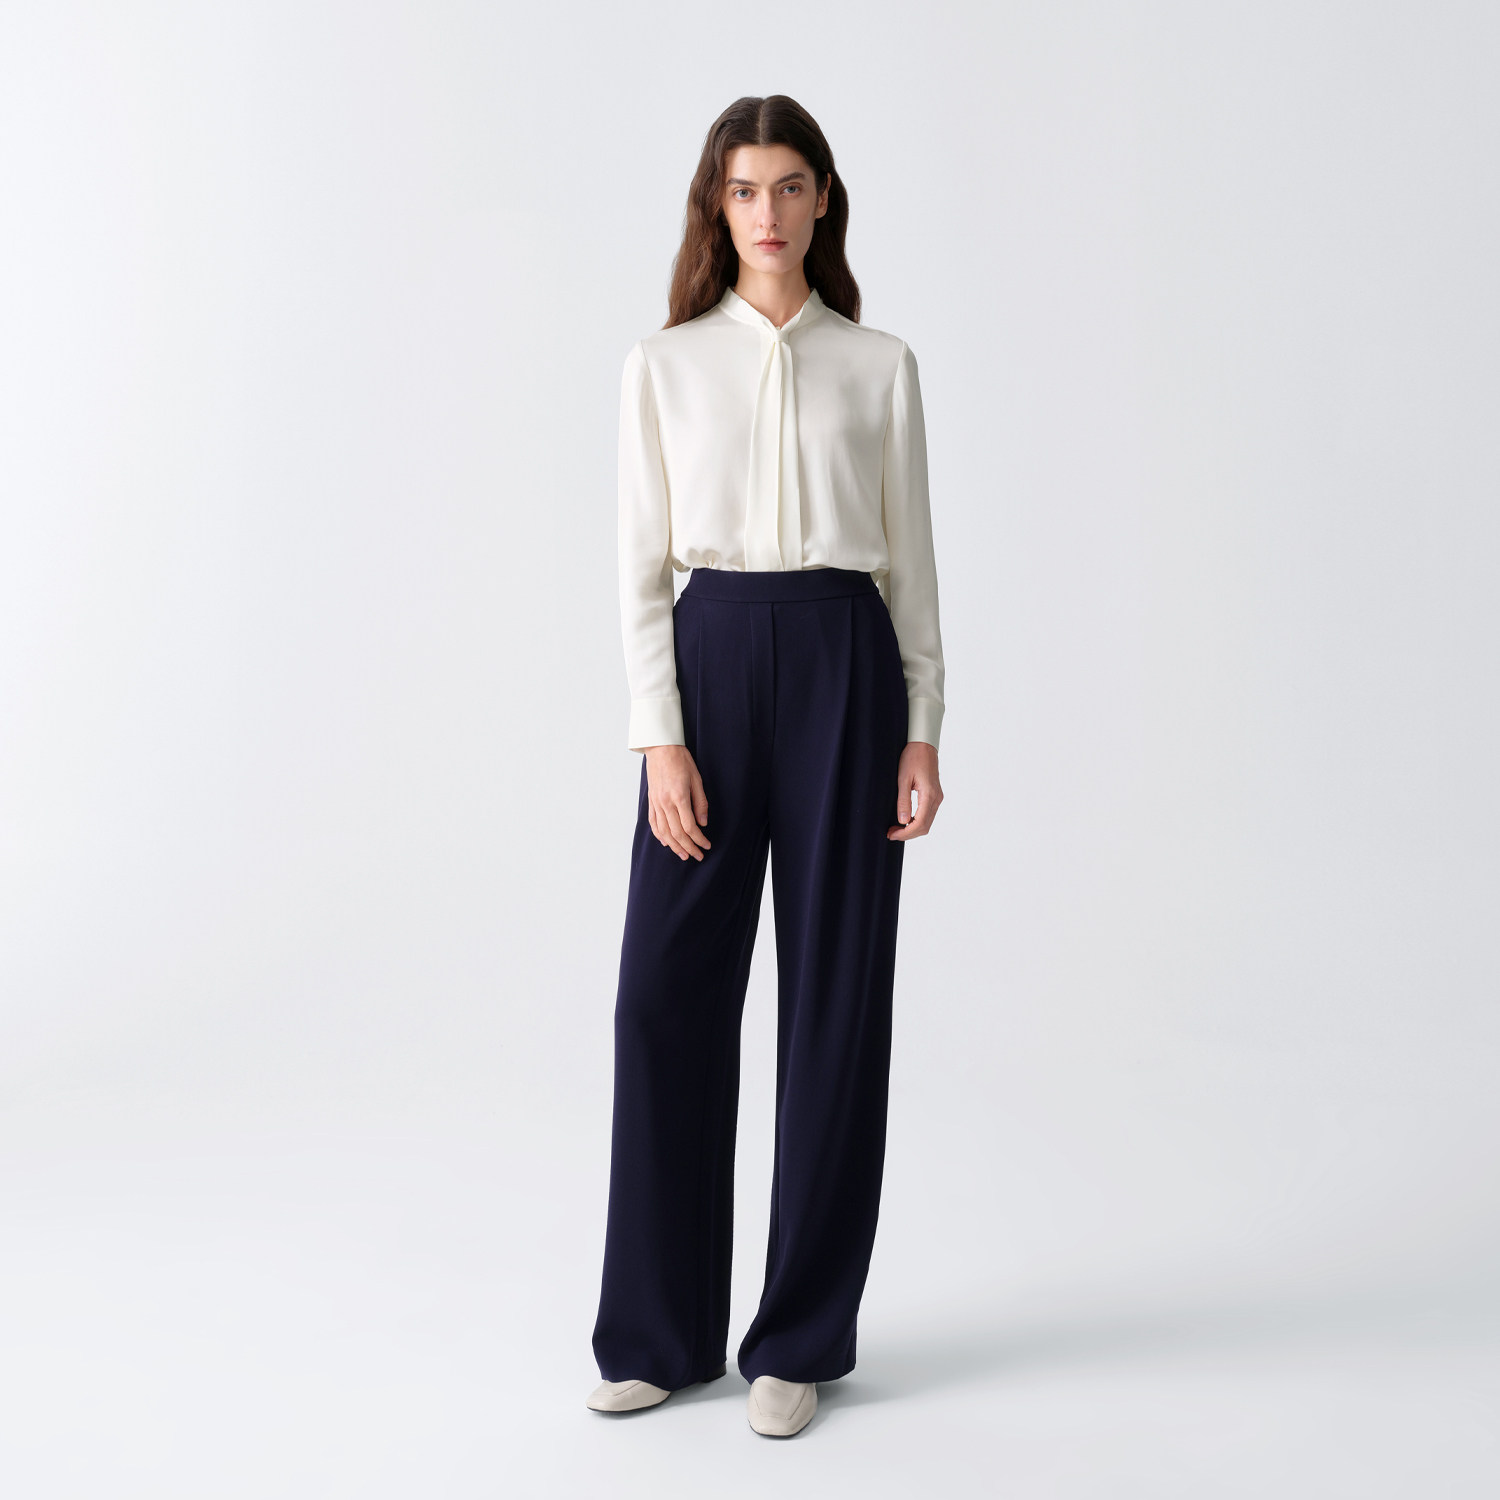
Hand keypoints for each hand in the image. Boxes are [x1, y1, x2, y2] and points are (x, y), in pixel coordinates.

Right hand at [643, 744, 711, 860]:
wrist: (660, 748)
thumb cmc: (681, 760)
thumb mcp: (697, 779)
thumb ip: (700, 803)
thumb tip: (703, 823)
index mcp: (679, 797)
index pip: (689, 827)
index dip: (699, 839)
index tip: (707, 845)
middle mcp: (665, 803)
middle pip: (677, 833)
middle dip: (689, 847)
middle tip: (698, 856)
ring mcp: (656, 803)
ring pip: (664, 832)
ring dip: (674, 846)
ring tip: (683, 855)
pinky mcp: (651, 801)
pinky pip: (654, 823)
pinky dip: (659, 835)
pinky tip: (666, 843)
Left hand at [888, 741, 941, 839]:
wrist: (923, 745)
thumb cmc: (913, 757)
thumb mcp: (903, 778)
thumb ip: (903, 801)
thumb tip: (902, 821)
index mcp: (929, 795)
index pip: (919, 823)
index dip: (905, 833)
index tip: (892, 834)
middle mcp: (936, 798)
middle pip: (925, 827)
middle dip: (908, 834)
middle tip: (891, 834)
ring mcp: (937, 798)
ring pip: (927, 823)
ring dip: (912, 829)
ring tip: (895, 828)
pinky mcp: (935, 796)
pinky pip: (927, 815)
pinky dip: (917, 822)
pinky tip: (905, 820)